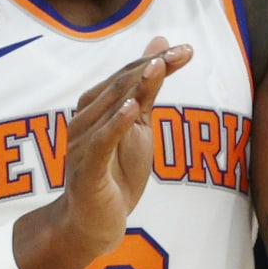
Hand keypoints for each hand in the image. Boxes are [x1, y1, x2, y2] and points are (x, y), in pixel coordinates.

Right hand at [16, 36, 191, 268]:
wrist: (95, 223)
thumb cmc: (116, 173)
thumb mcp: (139, 126)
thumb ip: (147, 88)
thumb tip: (161, 45)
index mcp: (96, 107)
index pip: (127, 75)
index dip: (155, 60)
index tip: (186, 49)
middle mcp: (84, 120)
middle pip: (120, 86)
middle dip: (151, 67)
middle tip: (180, 52)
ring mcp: (81, 144)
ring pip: (109, 109)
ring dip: (134, 86)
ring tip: (157, 67)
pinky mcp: (85, 169)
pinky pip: (99, 143)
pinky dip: (114, 124)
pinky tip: (131, 108)